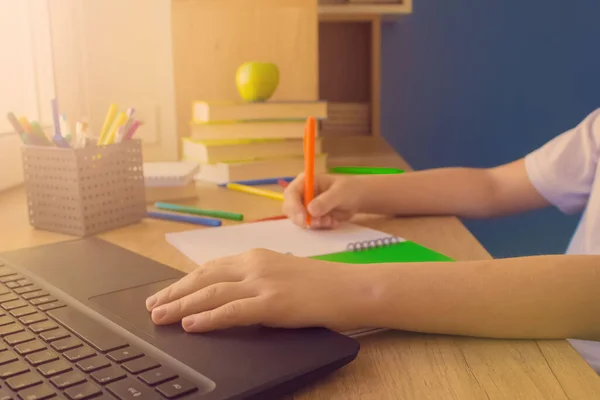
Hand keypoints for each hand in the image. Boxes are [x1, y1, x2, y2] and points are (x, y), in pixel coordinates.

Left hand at [145, 249, 371, 332]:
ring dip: (181, 306)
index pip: (210, 268)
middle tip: (153, 306)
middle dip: (174, 293)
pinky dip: (208, 318)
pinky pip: (232, 311)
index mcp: (256, 256)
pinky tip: (190, 325)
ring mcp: (263, 282)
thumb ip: (255, 279)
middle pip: (204, 278)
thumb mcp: (281, 273)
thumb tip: (230, 295)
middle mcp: (255, 264)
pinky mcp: (272, 302)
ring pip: (211, 293)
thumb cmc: (320, 284)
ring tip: (160, 316)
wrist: (350, 287)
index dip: (184, 281)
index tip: (166, 292)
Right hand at [283, 173, 363, 228]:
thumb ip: (325, 201)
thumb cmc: (349, 189)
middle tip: (320, 223)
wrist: (358, 198)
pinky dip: (320, 227)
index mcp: (305, 181)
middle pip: (290, 209)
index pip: (291, 193)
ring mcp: (305, 206)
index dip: (293, 206)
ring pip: (299, 220)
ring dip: (314, 224)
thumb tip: (310, 210)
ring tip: (331, 220)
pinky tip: (332, 221)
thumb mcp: (340, 192)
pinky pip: (309, 226)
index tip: (304, 218)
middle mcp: (301, 193)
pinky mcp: (310, 217)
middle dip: (303, 219)